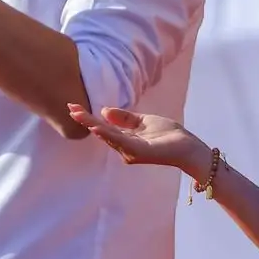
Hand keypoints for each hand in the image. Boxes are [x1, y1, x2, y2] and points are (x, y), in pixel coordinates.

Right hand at [67, 105, 212, 179]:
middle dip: (85, 120)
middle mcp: (124, 148)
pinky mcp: (139, 152)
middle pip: (102, 132)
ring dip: (93, 125)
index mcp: (125, 139)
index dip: (88, 117)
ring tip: (79, 115)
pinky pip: (121, 142)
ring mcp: (130, 152)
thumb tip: (104, 110)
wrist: (187, 146)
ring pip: (108, 137)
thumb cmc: (169, 135)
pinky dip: (108, 135)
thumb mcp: (143, 121)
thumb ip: (125, 118)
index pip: (103, 126)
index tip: (74, 106)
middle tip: (70, 108)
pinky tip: (97, 127)